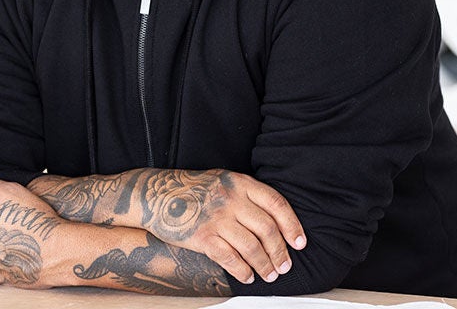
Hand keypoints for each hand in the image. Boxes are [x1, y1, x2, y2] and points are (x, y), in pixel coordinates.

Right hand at [134, 169, 305, 285]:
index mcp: (239, 182)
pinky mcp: (202, 236)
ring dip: (264, 265)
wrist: (156, 194)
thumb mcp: (223, 180)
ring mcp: (216, 217)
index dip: (292, 225)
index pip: (276, 203)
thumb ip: (247, 195)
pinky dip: (243, 271)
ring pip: (252, 247)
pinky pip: (231, 259)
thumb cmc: (192, 190)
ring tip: (269, 275)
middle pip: (267, 229)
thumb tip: (277, 222)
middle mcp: (230, 198)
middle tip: (284, 266)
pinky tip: (247, 276)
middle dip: (280, 252)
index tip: (300, 243)